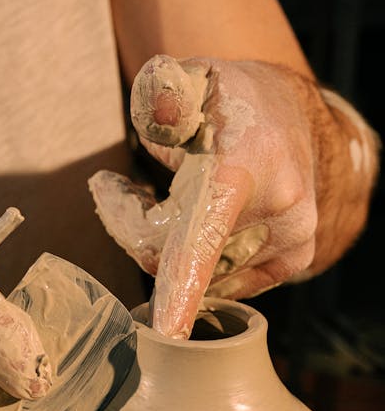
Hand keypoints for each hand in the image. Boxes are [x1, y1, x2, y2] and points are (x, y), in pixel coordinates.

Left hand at [90, 55, 318, 337]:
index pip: (204, 236)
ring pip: (197, 271)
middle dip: (133, 228)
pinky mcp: (294, 259)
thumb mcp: (184, 78)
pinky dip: (195, 263)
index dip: (182, 288)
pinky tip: (189, 224)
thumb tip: (160, 112)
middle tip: (115, 191)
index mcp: (243, 168)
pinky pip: (221, 282)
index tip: (167, 332)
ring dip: (164, 243)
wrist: (283, 112)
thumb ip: (162, 94)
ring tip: (157, 197)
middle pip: (176, 255)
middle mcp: (277, 208)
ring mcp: (291, 239)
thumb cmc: (222, 100)